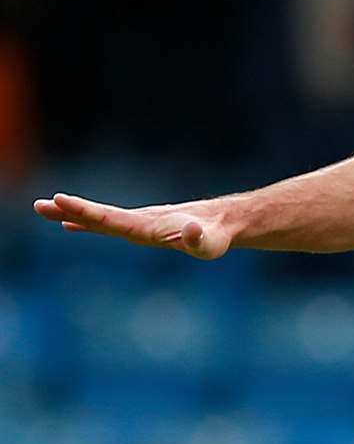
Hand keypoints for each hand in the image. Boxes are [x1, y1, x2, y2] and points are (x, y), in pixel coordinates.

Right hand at [32, 193, 232, 259]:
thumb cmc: (216, 237)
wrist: (225, 222)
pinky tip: (73, 226)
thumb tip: (192, 230)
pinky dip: (90, 222)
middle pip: (99, 217)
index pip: (110, 219)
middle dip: (70, 211)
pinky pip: (110, 224)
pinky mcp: (143, 226)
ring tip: (45, 209)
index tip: (61, 199)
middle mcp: (140, 222)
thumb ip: (199, 239)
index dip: (85, 211)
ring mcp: (140, 223)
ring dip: (73, 214)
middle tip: (39, 205)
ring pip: (102, 219)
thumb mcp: (210, 244)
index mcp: (146, 226)